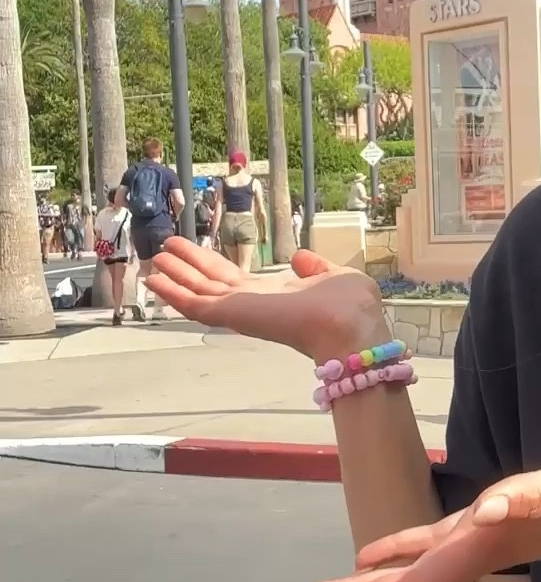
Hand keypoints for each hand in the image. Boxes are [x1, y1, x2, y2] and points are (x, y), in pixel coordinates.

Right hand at [146, 235, 387, 359]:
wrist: (348, 330)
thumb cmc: (349, 307)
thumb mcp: (334, 277)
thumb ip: (316, 268)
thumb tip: (302, 258)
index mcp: (275, 295)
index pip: (235, 280)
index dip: (213, 266)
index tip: (196, 254)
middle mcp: (252, 303)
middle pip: (209, 283)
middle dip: (187, 267)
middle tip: (163, 250)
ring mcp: (239, 310)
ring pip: (197, 292)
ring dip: (174, 276)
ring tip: (151, 262)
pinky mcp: (232, 315)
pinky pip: (195, 304)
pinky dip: (173, 292)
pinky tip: (154, 280)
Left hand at [292, 436, 540, 581]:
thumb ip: (538, 499)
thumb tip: (484, 512)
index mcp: (494, 543)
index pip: (423, 580)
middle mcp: (482, 549)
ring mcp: (487, 540)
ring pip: (414, 571)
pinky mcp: (497, 526)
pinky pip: (435, 545)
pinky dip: (398, 552)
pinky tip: (370, 558)